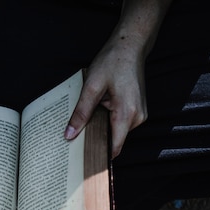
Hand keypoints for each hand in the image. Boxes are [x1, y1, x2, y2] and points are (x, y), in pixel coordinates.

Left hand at [64, 36, 147, 157]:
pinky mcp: (136, 110)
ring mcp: (139, 114)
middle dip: (96, 142)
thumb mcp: (92, 87)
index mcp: (127, 114)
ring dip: (101, 129)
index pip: (114, 147)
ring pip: (116, 132)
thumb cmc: (113, 61)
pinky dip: (107, 122)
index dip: (99, 157)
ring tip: (83, 126)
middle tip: (74, 143)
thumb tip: (70, 135)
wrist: (131, 45)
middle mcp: (137, 118)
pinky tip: (95, 115)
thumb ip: (81, 113)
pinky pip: (119, 123)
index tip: (83, 164)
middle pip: (114, 140)